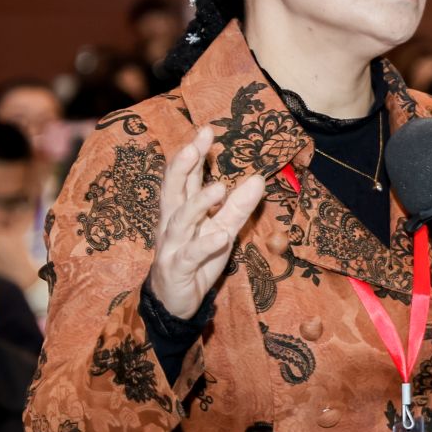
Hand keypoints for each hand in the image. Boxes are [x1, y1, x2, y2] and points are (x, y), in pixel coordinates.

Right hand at [146, 125, 265, 320]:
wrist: (175, 301)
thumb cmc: (197, 259)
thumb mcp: (222, 229)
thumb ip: (238, 207)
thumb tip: (258, 179)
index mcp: (181, 209)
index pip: (184, 177)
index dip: (193, 154)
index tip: (206, 130)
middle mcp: (172, 223)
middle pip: (173, 190)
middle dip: (183, 166)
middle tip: (196, 144)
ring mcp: (172, 246)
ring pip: (181, 221)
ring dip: (198, 203)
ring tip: (218, 187)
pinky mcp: (178, 269)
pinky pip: (191, 255)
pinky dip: (205, 245)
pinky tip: (221, 236)